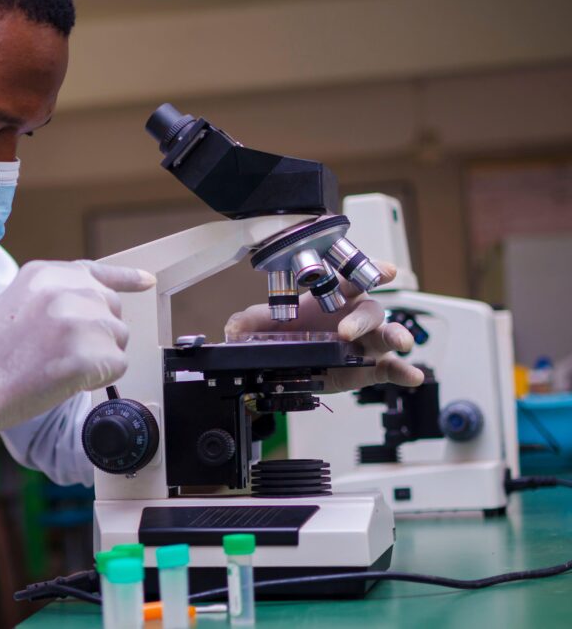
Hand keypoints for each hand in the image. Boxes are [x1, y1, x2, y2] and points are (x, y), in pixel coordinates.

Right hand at [0, 260, 155, 445]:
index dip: (125, 279)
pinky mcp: (90, 353)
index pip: (96, 272)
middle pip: (112, 309)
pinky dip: (99, 377)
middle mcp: (67, 289)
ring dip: (99, 355)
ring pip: (118, 337)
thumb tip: (99, 298)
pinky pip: (118, 365)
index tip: (147, 281)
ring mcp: (81, 320)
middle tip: (60, 349)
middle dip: (97, 331)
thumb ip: (57, 293)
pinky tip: (68, 379)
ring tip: (59, 363)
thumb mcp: (18, 300)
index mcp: (47, 272)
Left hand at [224, 261, 423, 392]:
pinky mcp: (371, 367)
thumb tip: (233, 328)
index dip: (371, 269)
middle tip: (346, 330)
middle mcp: (355, 315)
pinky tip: (414, 377)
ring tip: (400, 343)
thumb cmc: (292, 332)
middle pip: (369, 310)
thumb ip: (250, 323)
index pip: (353, 278)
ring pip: (387, 334)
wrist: (295, 363)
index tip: (387, 270)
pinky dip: (405, 372)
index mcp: (336, 296)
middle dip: (361, 318)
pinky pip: (391, 368)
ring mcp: (367, 341)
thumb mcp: (266, 324)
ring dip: (397, 337)